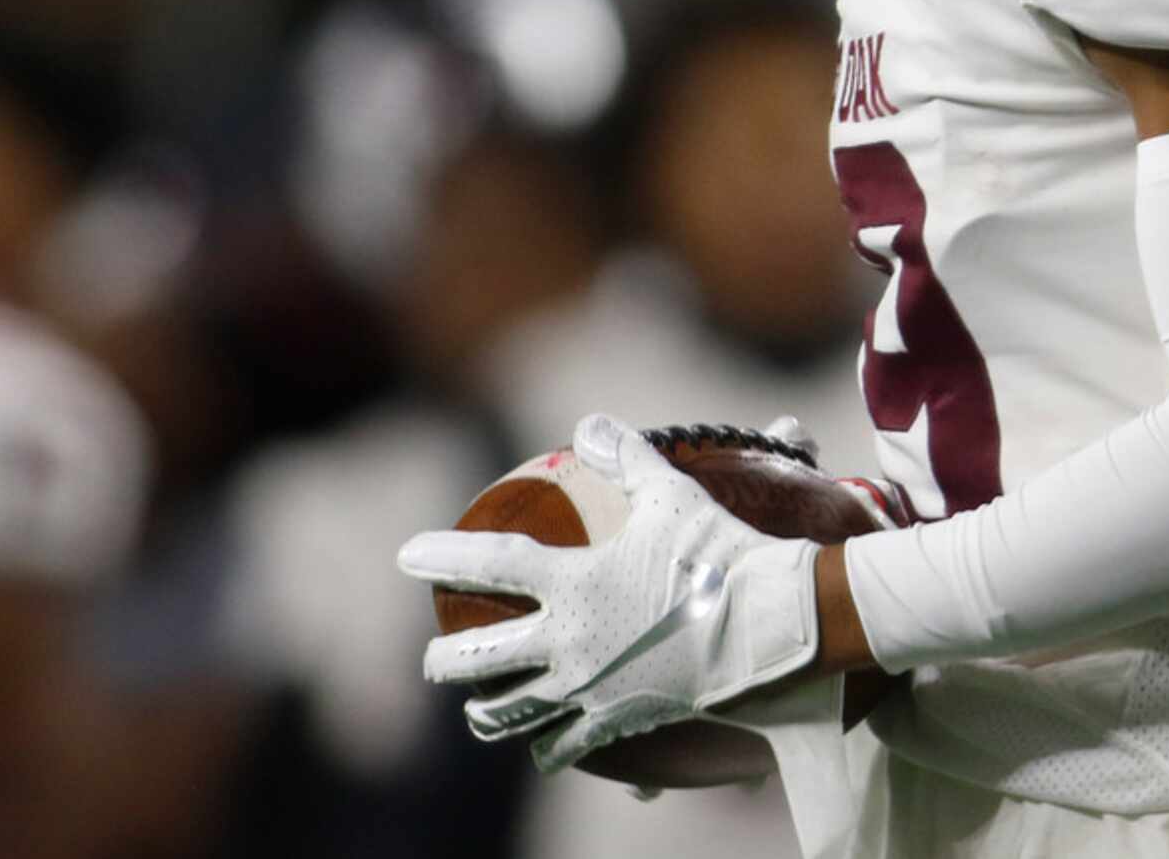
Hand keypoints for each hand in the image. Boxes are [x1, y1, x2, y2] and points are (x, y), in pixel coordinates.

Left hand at [396, 413, 822, 770]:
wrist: (763, 626)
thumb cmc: (717, 551)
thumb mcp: (671, 495)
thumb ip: (627, 457)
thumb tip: (591, 423)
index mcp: (572, 581)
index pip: (489, 564)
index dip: (442, 556)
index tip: (406, 554)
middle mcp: (566, 641)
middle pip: (475, 657)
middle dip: (443, 656)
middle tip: (433, 652)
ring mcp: (586, 688)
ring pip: (507, 711)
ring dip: (483, 710)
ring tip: (475, 710)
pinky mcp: (614, 721)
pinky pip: (563, 745)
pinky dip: (549, 745)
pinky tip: (545, 745)